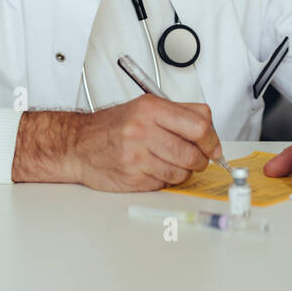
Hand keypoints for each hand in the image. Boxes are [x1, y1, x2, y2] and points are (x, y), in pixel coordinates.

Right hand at [13, 94, 222, 191]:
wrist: (79, 144)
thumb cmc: (113, 126)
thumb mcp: (145, 107)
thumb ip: (180, 115)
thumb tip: (211, 134)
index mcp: (150, 108)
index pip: (199, 125)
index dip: (212, 139)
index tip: (213, 146)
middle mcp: (143, 130)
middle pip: (193, 152)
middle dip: (200, 159)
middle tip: (196, 158)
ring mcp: (137, 155)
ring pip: (182, 171)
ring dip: (183, 171)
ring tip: (170, 162)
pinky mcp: (133, 177)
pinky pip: (164, 183)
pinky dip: (165, 179)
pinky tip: (153, 169)